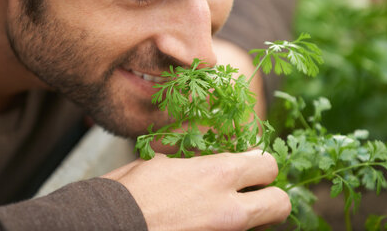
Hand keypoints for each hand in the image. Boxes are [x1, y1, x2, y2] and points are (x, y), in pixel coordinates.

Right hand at [103, 149, 290, 230]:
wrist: (106, 224)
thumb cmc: (127, 192)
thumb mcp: (158, 164)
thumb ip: (187, 164)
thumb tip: (192, 163)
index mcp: (216, 173)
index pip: (267, 164)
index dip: (260, 165)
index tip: (251, 167)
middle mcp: (229, 206)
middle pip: (280, 202)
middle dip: (270, 196)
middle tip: (253, 194)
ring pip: (262, 228)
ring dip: (252, 219)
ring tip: (224, 213)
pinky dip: (229, 230)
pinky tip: (205, 225)